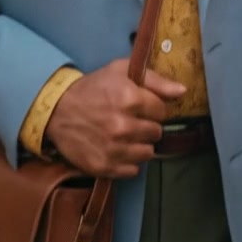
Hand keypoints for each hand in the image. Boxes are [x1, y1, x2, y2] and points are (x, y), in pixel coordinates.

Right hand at [45, 58, 185, 178]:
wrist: (58, 111)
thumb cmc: (94, 87)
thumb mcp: (121, 71)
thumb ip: (155, 80)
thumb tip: (183, 92)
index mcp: (129, 98)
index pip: (162, 111)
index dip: (153, 107)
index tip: (141, 106)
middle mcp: (123, 126)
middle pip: (157, 133)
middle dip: (148, 125)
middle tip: (132, 120)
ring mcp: (113, 149)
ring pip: (148, 153)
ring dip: (140, 144)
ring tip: (125, 135)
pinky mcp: (104, 167)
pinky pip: (133, 170)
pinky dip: (128, 161)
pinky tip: (117, 148)